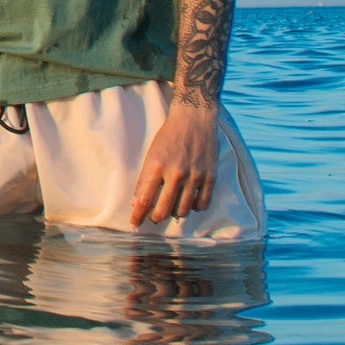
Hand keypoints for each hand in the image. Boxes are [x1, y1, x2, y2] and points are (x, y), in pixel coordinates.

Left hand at [130, 101, 218, 225]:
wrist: (194, 119)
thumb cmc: (168, 136)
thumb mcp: (150, 155)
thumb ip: (144, 179)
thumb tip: (136, 203)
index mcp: (156, 166)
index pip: (144, 200)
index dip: (137, 216)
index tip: (134, 225)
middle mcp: (176, 173)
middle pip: (164, 210)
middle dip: (156, 218)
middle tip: (154, 217)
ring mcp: (195, 175)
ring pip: (183, 210)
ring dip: (175, 213)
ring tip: (172, 209)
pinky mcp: (210, 176)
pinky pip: (203, 203)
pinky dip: (195, 208)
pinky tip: (190, 202)